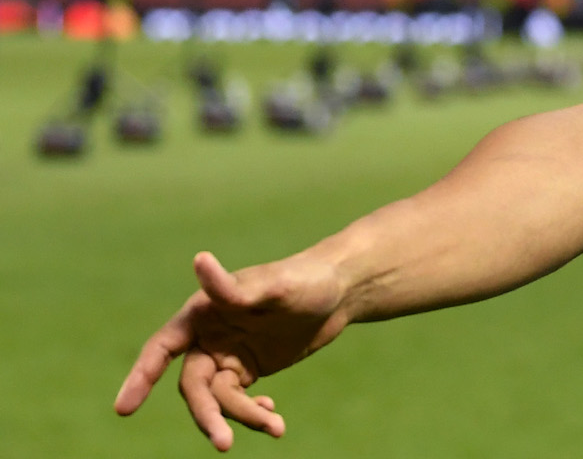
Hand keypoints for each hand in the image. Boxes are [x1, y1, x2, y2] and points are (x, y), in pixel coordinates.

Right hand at [115, 251, 351, 450]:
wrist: (340, 290)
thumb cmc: (304, 280)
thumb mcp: (274, 286)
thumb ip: (234, 287)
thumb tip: (200, 259)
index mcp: (202, 312)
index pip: (161, 348)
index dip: (140, 377)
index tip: (123, 409)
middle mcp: (208, 337)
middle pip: (193, 386)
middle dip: (207, 415)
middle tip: (225, 442)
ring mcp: (228, 355)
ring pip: (220, 399)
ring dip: (242, 416)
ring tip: (276, 427)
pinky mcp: (249, 369)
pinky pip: (240, 400)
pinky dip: (253, 411)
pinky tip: (273, 417)